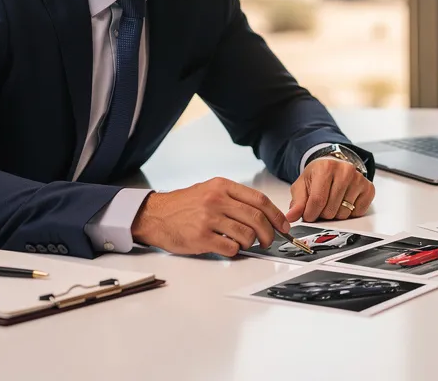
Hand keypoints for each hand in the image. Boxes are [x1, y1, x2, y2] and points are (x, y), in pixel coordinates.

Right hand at [131, 177, 290, 256]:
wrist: (154, 215)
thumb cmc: (183, 205)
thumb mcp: (209, 190)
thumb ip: (233, 198)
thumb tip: (263, 213)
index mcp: (222, 186)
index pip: (259, 200)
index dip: (276, 215)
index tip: (283, 225)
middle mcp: (216, 200)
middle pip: (256, 218)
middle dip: (269, 232)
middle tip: (269, 240)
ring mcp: (208, 219)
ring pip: (246, 234)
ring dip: (251, 243)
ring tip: (247, 244)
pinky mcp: (201, 237)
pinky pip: (230, 247)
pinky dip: (235, 251)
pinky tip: (230, 247)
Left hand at [286, 158, 374, 222]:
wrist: (334, 165)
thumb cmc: (318, 175)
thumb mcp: (302, 185)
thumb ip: (296, 202)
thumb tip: (291, 216)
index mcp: (326, 168)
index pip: (317, 201)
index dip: (310, 214)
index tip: (308, 215)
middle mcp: (345, 171)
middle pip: (331, 210)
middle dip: (322, 214)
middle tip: (321, 206)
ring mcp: (359, 179)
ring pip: (344, 213)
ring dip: (336, 214)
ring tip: (332, 202)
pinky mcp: (369, 188)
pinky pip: (358, 212)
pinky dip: (350, 213)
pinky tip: (345, 201)